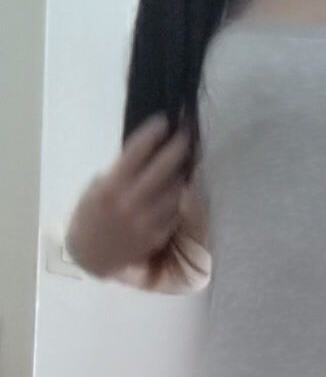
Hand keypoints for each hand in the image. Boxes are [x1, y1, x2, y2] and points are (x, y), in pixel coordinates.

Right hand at [66, 115, 191, 276]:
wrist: (91, 255)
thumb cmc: (90, 215)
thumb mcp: (96, 188)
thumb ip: (120, 173)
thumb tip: (146, 154)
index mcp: (111, 186)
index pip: (137, 151)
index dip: (153, 133)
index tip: (163, 121)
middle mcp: (131, 202)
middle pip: (163, 168)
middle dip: (177, 147)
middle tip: (185, 135)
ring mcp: (147, 221)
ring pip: (175, 190)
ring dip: (181, 174)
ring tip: (184, 162)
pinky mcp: (157, 235)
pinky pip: (175, 211)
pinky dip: (177, 199)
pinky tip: (177, 190)